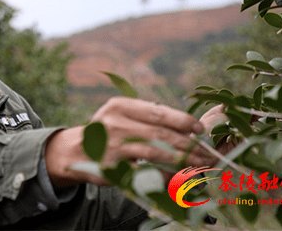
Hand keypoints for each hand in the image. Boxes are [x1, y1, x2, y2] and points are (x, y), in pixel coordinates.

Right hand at [44, 97, 214, 186]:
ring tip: (199, 163)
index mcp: (119, 106)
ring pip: (156, 153)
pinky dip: (166, 174)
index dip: (183, 121)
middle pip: (161, 133)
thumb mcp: (121, 114)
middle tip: (206, 151)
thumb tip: (188, 124)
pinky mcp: (112, 168)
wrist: (76, 151)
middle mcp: (115, 124)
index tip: (200, 129)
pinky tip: (179, 175)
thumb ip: (148, 115)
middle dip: (188, 143)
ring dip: (182, 159)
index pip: (159, 112)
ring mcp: (112, 147)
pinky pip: (146, 172)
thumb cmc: (108, 130)